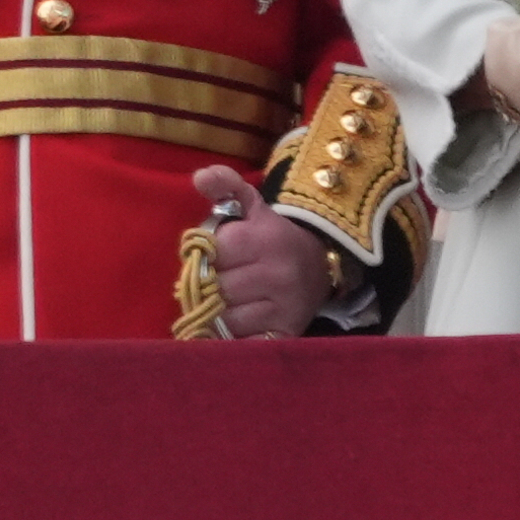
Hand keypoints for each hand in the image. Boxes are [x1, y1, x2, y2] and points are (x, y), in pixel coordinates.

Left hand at [190, 165, 332, 338]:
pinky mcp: (285, 334)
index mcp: (264, 240)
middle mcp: (277, 275)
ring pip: (225, 318)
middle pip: (215, 289)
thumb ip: (224, 184)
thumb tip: (200, 176)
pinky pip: (244, 342)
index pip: (212, 254)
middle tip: (219, 279)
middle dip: (209, 285)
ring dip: (220, 312)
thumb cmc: (271, 235)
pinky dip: (235, 337)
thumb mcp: (250, 203)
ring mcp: (284, 308)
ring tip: (231, 299)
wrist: (319, 264)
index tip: (213, 255)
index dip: (205, 255)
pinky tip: (239, 324)